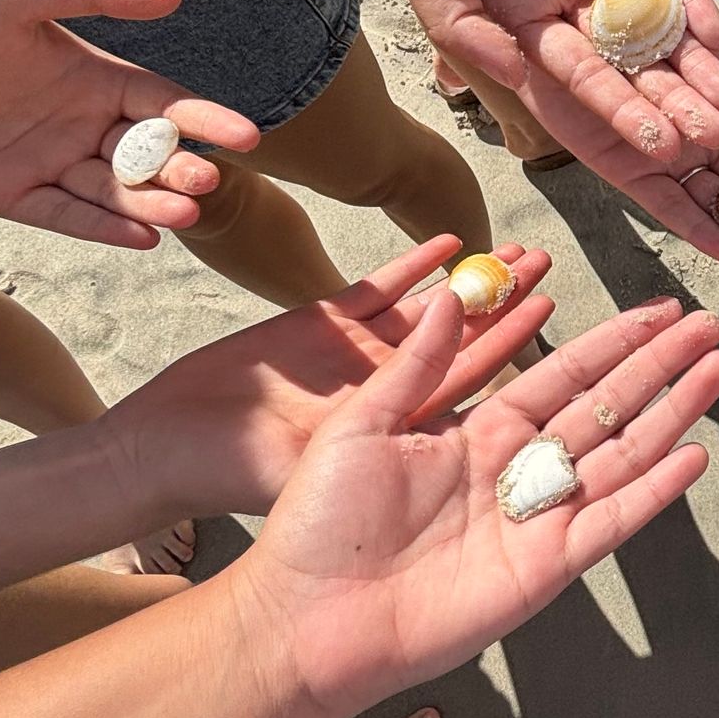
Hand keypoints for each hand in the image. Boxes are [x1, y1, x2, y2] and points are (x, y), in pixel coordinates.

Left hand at [0, 0, 258, 245]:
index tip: (247, 137)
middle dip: (181, 169)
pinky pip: (67, 216)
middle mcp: (79, 122)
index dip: (206, 118)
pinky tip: (143, 236)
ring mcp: (48, 161)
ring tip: (181, 213)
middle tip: (203, 180)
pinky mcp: (12, 196)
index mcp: (91, 75)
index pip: (164, 102)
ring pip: (115, 192)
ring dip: (152, 205)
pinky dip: (104, 228)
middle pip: (148, 154)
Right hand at [114, 235, 554, 516]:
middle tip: (545, 264)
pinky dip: (409, 268)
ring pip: (426, 308)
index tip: (549, 310)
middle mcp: (385, 386)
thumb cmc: (238, 473)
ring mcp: (353, 351)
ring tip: (513, 248)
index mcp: (395, 427)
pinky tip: (446, 244)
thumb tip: (461, 446)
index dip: (509, 342)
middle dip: (501, 301)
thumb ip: (382, 444)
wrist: (169, 446)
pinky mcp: (316, 322)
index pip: (468, 377)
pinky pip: (373, 290)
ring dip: (468, 279)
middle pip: (459, 337)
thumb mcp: (322, 462)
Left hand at [242, 288, 718, 717]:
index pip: (562, 373)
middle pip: (606, 406)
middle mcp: (518, 470)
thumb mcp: (360, 425)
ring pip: (621, 454)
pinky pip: (611, 520)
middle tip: (708, 325)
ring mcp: (538, 519)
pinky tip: (694, 453)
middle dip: (658, 365)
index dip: (612, 340)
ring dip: (672, 412)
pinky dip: (654, 490)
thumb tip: (452, 294)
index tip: (657, 309)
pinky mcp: (547, 567)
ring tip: (718, 369)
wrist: (309, 619)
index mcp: (477, 430)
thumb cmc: (320, 525)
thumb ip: (417, 365)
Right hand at [365, 0, 718, 138]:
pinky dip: (692, 0)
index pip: (569, 90)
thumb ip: (459, 18)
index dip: (612, 126)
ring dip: (691, 68)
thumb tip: (509, 79)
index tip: (655, 159)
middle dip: (667, 109)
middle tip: (714, 148)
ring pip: (653, 25)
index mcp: (509, 19)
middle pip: (623, 70)